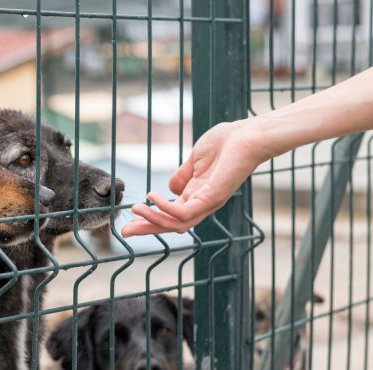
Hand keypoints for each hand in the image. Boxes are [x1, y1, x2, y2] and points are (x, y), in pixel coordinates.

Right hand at [121, 120, 270, 236]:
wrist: (248, 135)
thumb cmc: (226, 143)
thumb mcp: (195, 160)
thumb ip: (182, 175)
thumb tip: (170, 188)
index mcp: (197, 195)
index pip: (170, 214)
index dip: (150, 219)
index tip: (130, 220)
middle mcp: (202, 204)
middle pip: (171, 225)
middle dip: (147, 229)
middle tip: (124, 231)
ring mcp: (208, 203)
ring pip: (176, 224)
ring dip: (153, 220)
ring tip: (135, 209)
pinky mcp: (212, 198)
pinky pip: (184, 212)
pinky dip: (165, 208)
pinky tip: (153, 197)